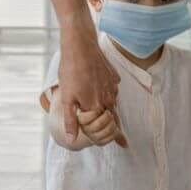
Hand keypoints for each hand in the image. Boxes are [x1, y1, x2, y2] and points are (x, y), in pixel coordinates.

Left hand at [56, 27, 124, 146]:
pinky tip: (101, 91)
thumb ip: (71, 120)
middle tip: (119, 135)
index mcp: (97, 106)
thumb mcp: (67, 98)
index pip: (110, 128)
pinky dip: (108, 94)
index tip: (123, 144)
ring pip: (113, 103)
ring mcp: (113, 86)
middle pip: (114, 117)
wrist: (80, 45)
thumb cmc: (71, 71)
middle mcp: (109, 98)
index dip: (115, 137)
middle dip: (115, 126)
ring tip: (104, 113)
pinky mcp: (113, 76)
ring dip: (109, 109)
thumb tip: (73, 139)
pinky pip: (113, 90)